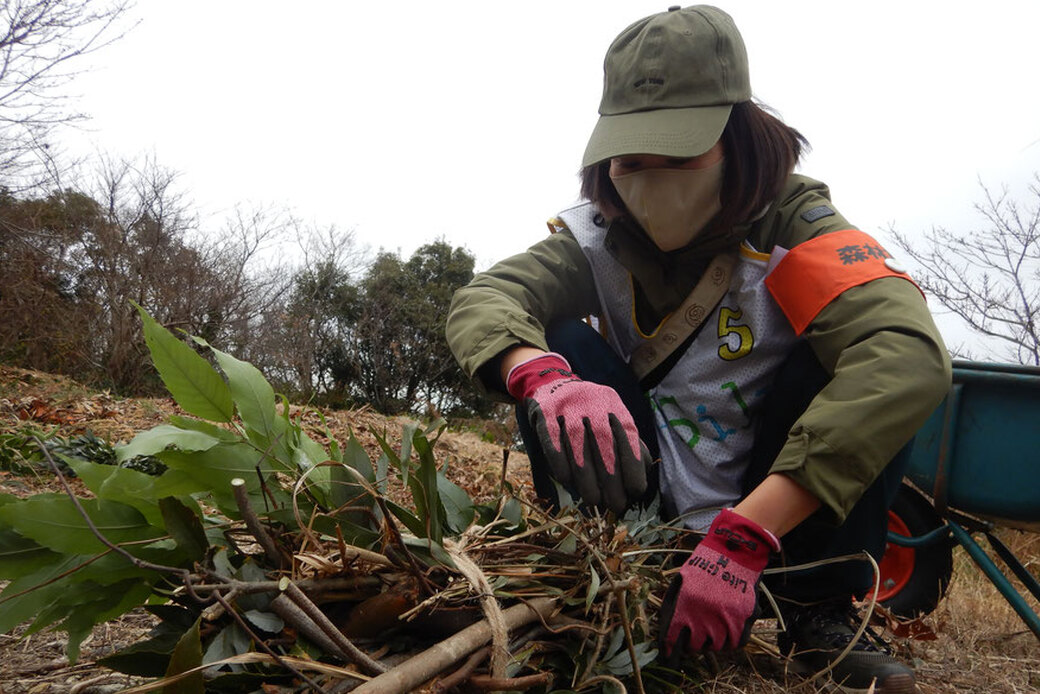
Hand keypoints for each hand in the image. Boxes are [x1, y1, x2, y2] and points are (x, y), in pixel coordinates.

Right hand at [506, 352, 650, 513]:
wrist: (551, 382)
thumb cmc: (588, 409)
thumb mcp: (611, 415)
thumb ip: (627, 439)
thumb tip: (644, 470)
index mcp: (614, 405)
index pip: (628, 438)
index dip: (633, 466)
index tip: (636, 491)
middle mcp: (593, 404)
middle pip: (605, 446)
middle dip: (612, 481)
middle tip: (616, 505)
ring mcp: (568, 408)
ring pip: (579, 447)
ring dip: (587, 478)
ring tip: (593, 500)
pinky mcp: (545, 413)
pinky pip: (553, 441)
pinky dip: (560, 462)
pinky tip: (566, 481)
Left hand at [660, 509, 779, 653]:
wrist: (734, 551)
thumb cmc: (705, 564)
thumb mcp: (681, 580)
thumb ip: (674, 604)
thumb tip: (668, 629)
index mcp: (686, 604)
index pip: (674, 638)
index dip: (670, 650)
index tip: (669, 655)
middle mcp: (706, 614)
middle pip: (696, 646)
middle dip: (692, 645)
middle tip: (693, 639)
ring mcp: (727, 618)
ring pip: (717, 646)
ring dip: (712, 642)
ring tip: (711, 632)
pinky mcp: (745, 618)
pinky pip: (737, 643)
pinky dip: (731, 642)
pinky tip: (726, 633)